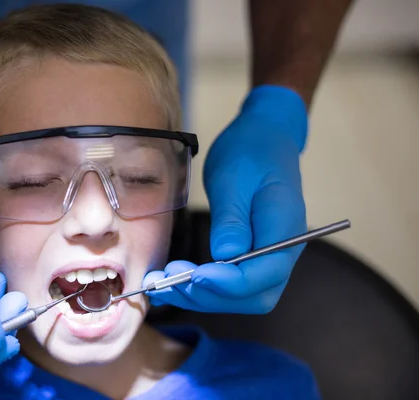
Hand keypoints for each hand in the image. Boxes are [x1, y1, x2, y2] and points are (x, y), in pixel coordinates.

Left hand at [144, 85, 307, 313]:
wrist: (265, 138)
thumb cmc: (251, 152)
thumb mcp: (235, 178)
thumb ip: (232, 219)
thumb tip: (225, 255)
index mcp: (285, 228)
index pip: (263, 273)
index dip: (227, 282)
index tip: (192, 275)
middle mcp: (283, 251)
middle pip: (253, 295)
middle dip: (209, 295)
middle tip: (168, 280)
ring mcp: (269, 257)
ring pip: (240, 296)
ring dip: (200, 296)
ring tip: (161, 283)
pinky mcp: (252, 256)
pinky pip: (231, 284)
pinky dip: (201, 289)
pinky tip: (171, 283)